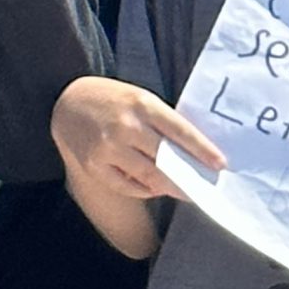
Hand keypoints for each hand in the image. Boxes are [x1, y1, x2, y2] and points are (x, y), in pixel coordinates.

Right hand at [51, 76, 223, 201]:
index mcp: (142, 104)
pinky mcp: (95, 166)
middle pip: (165, 159)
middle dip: (188, 175)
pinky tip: (155, 187)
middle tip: (205, 186)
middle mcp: (126, 126)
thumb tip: (190, 152)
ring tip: (184, 190)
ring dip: (170, 186)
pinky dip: (145, 189)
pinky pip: (128, 186)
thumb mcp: (140, 99)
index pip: (179, 129)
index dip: (201, 149)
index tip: (219, 163)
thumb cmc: (113, 100)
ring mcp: (108, 148)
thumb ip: (162, 121)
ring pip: (148, 177)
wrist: (68, 102)